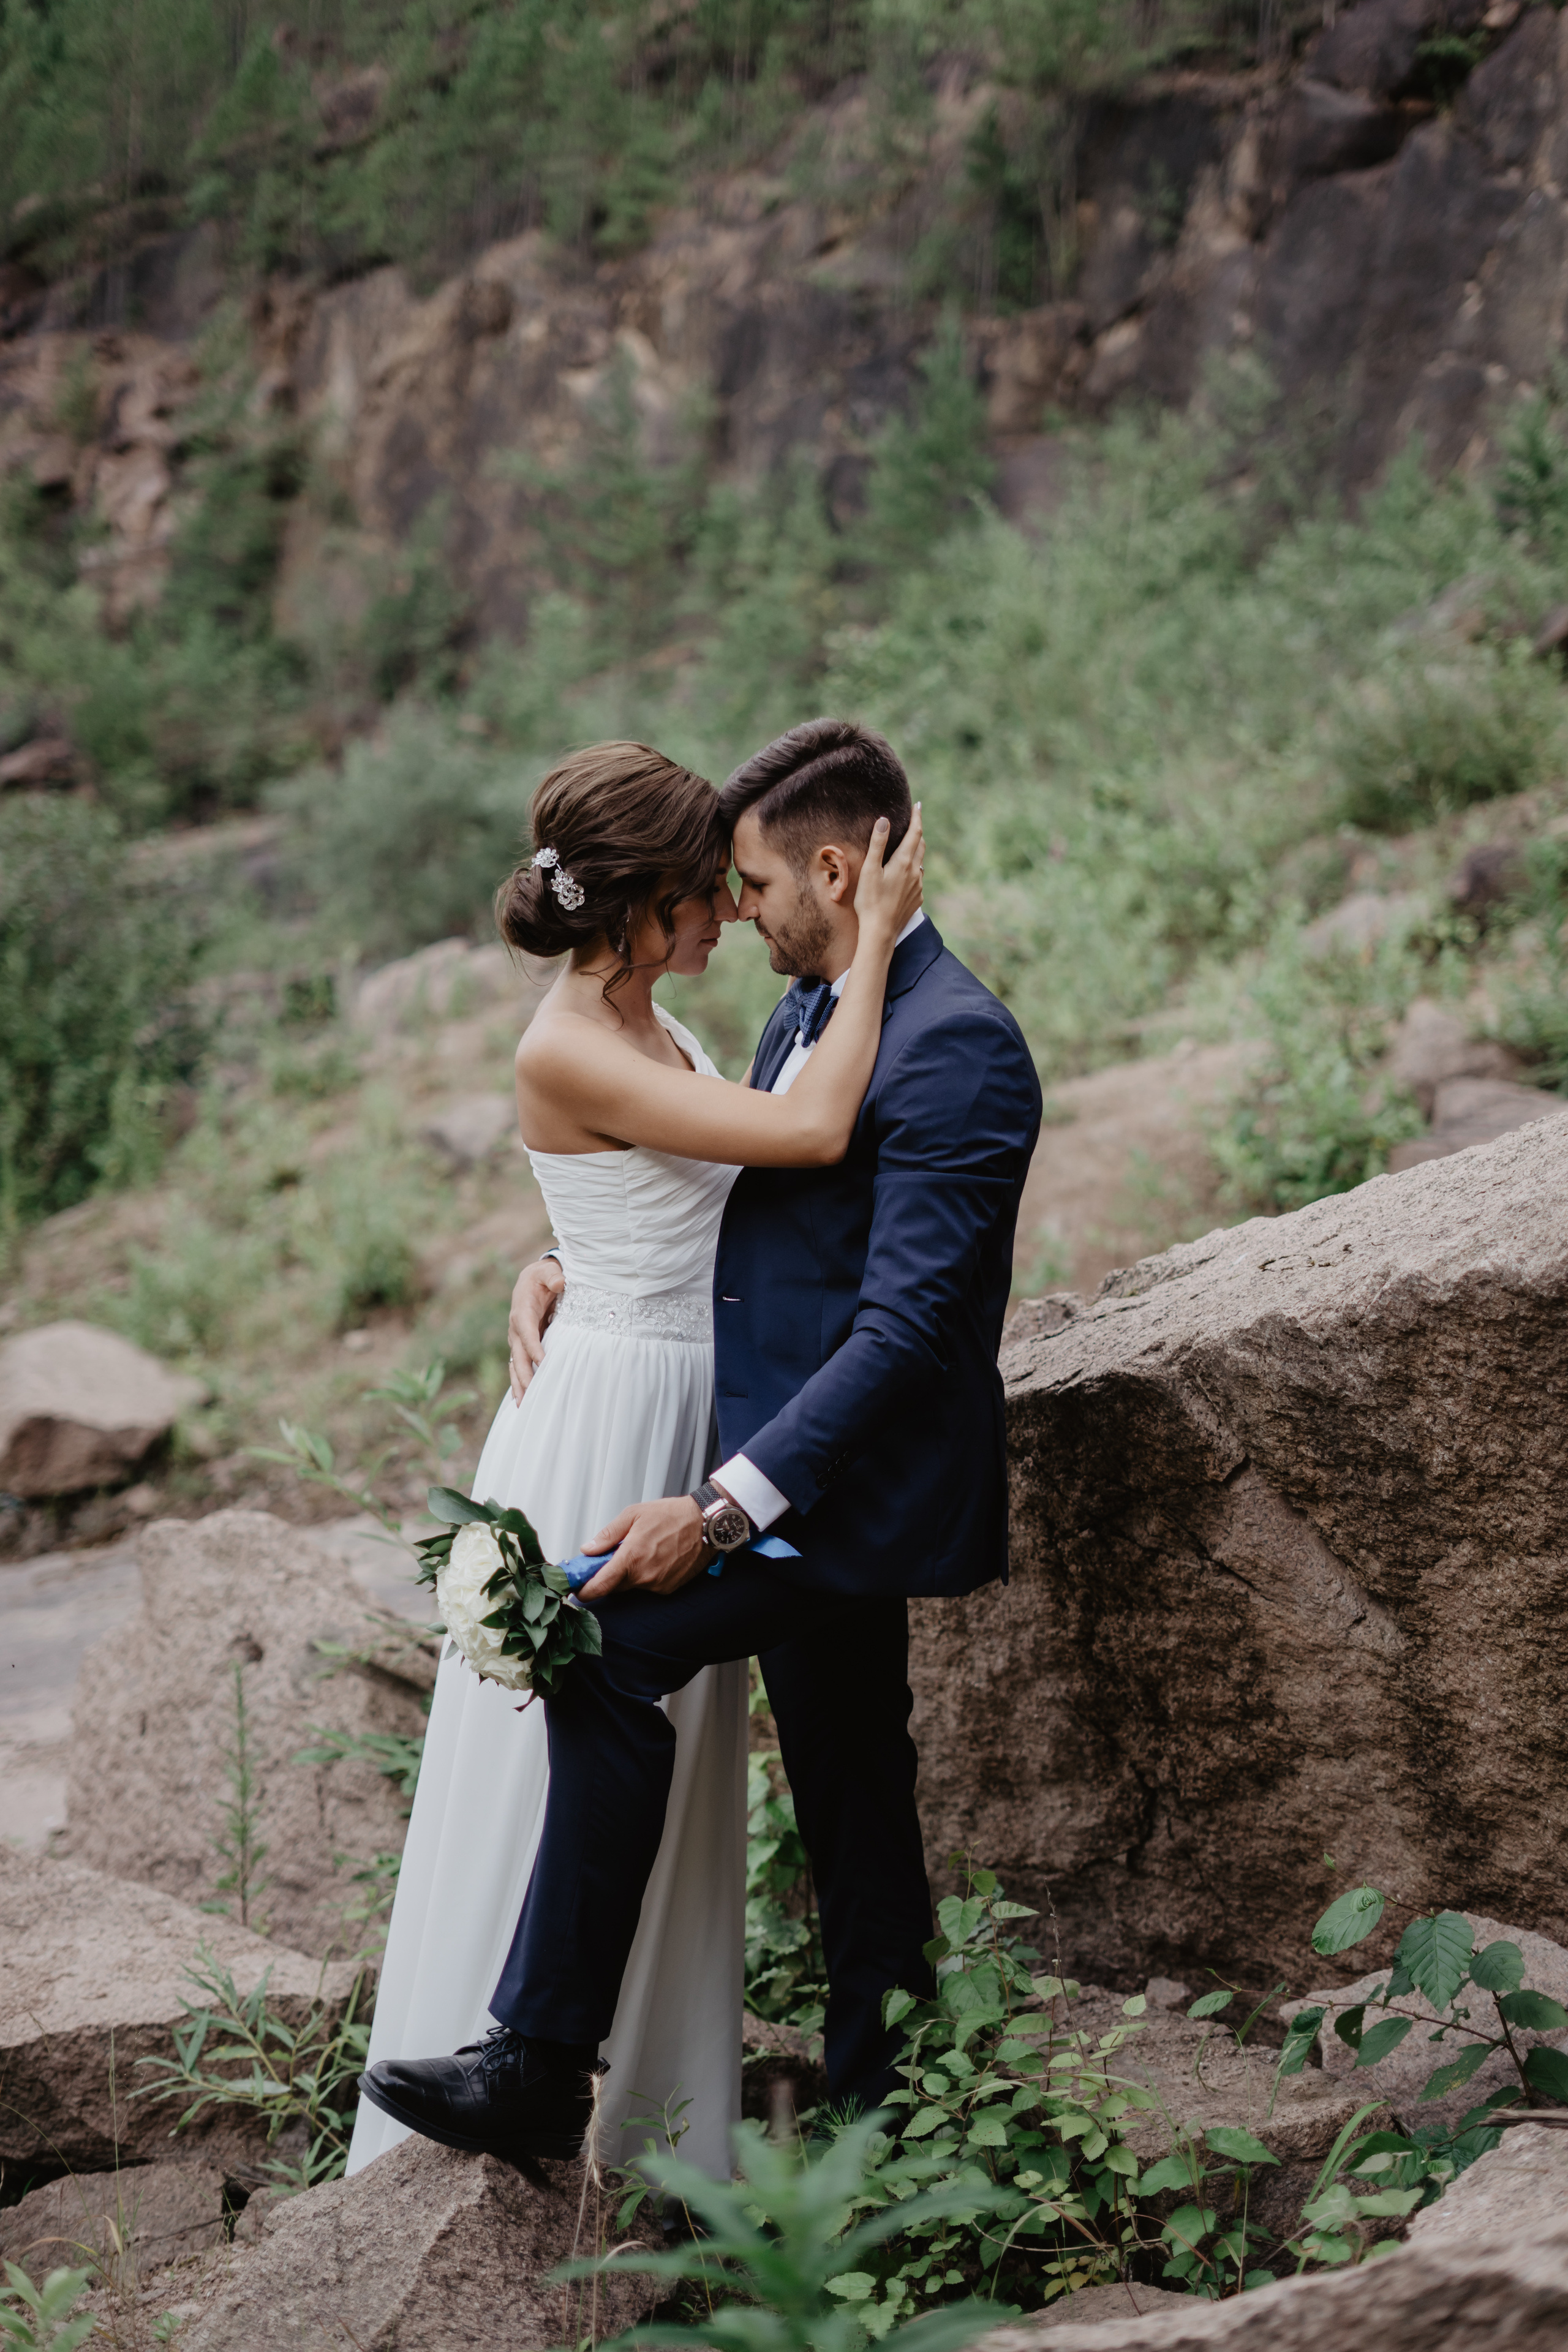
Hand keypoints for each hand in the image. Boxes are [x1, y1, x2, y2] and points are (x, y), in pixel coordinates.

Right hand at [509, 1257, 563, 1401]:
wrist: (532, 1281)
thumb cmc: (543, 1276)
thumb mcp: (548, 1271)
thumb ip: (553, 1276)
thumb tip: (560, 1283)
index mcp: (522, 1311)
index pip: (527, 1332)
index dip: (534, 1348)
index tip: (543, 1364)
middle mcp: (516, 1328)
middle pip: (518, 1355)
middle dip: (524, 1375)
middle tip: (531, 1394)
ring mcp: (517, 1339)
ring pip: (515, 1365)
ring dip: (519, 1385)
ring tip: (523, 1405)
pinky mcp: (521, 1346)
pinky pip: (518, 1366)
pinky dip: (519, 1383)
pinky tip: (522, 1401)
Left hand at [576, 1495, 710, 1598]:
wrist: (705, 1523)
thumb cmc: (671, 1515)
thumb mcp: (633, 1515)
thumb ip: (608, 1535)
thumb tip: (588, 1549)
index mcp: (631, 1558)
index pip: (601, 1585)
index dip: (586, 1591)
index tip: (578, 1590)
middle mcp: (645, 1576)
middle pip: (615, 1586)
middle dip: (610, 1575)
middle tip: (614, 1557)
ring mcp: (658, 1584)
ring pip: (633, 1585)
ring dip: (630, 1573)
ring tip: (642, 1550)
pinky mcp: (670, 1588)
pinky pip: (649, 1585)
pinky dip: (647, 1575)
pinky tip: (656, 1557)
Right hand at [853, 804, 923, 946]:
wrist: (880, 932)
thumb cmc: (870, 901)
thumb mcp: (869, 870)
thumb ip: (877, 844)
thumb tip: (884, 821)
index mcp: (903, 862)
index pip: (915, 833)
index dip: (917, 818)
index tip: (918, 805)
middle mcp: (915, 872)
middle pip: (921, 846)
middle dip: (918, 832)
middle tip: (914, 822)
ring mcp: (918, 887)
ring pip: (920, 862)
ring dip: (916, 851)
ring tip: (908, 847)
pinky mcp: (917, 899)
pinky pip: (918, 879)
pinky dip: (913, 870)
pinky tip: (905, 874)